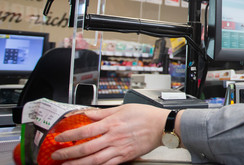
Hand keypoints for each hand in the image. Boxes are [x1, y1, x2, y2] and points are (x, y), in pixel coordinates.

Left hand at [51, 104, 170, 164]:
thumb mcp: (123, 108)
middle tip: (57, 155)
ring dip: (78, 164)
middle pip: (86, 148)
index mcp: (112, 124)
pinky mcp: (125, 156)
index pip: (85, 130)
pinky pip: (108, 164)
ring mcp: (119, 149)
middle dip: (68, 153)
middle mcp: (113, 137)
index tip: (59, 138)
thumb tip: (88, 113)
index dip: (69, 135)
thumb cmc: (145, 115)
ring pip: (94, 160)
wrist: (162, 126)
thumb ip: (103, 112)